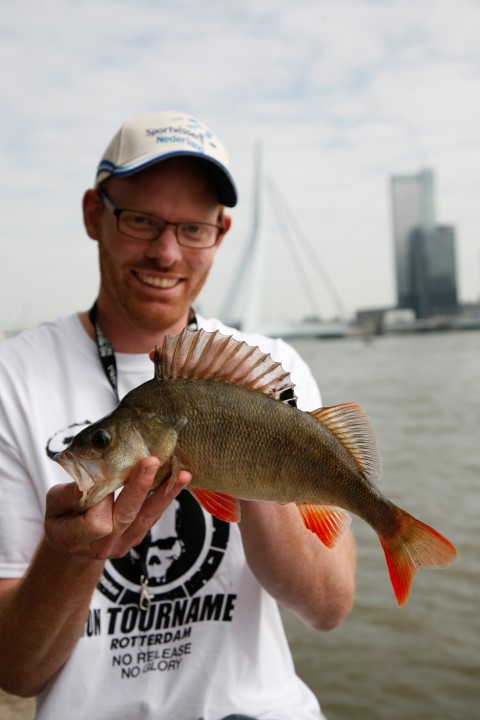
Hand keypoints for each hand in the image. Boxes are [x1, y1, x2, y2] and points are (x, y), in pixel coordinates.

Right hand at [44, 457, 191, 562]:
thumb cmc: (62, 520)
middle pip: (127, 515)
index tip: (103, 479)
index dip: (102, 501)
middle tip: (151, 460)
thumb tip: (84, 483)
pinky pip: (154, 516)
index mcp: (76, 539)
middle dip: (140, 487)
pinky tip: (179, 479)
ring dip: (166, 493)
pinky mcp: (138, 537)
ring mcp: (123, 543)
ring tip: (182, 473)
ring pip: (148, 517)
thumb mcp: (53, 506)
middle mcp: (104, 545)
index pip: (97, 522)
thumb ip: (66, 496)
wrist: (73, 548)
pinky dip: (166, 497)